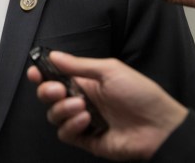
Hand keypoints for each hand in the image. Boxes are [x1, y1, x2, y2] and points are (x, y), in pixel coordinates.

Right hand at [27, 51, 187, 160]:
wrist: (159, 126)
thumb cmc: (142, 95)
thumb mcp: (110, 70)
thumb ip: (79, 65)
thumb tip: (55, 55)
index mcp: (87, 81)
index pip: (56, 76)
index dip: (42, 74)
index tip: (34, 72)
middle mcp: (82, 100)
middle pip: (49, 96)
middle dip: (48, 91)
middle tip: (58, 89)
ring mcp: (84, 121)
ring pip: (54, 116)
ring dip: (62, 109)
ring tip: (81, 106)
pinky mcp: (87, 139)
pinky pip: (66, 134)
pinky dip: (71, 126)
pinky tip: (86, 120)